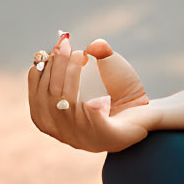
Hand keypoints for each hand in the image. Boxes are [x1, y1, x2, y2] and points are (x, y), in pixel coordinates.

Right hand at [27, 30, 158, 153]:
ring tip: (80, 55)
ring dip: (71, 76)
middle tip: (64, 46)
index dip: (38, 75)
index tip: (46, 52)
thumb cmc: (119, 90)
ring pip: (68, 105)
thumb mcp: (103, 69)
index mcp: (57, 122)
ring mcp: (87, 137)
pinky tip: (96, 91)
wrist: (146, 110)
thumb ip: (96, 54)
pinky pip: (95, 121)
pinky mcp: (108, 137)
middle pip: (50, 99)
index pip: (37, 100)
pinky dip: (93, 104)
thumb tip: (95, 45)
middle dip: (55, 69)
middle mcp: (68, 134)